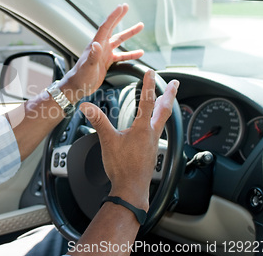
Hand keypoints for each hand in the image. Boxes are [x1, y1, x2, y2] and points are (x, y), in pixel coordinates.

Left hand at [59, 4, 143, 102]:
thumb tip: (97, 44)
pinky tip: (139, 53)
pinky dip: (130, 54)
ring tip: (140, 26)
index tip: (121, 7)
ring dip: (129, 33)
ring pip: (118, 41)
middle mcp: (100, 47)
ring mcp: (104, 54)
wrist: (77, 87)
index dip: (113, 16)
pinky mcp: (107, 62)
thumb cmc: (80, 77)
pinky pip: (121, 56)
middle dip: (119, 17)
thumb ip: (93, 56)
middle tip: (126, 6)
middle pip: (112, 28)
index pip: (106, 27)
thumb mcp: (88, 67)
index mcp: (96, 45)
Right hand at [79, 70, 178, 210]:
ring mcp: (153, 143)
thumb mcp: (107, 141)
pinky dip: (158, 121)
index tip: (150, 72)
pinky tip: (152, 126)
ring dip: (165, 107)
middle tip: (175, 84)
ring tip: (165, 100)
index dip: (148, 85)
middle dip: (169, 94)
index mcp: (142, 129)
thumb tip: (87, 106)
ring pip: (162, 120)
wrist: (131, 189)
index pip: (147, 101)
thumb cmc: (122, 167)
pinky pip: (158, 130)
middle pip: (164, 109)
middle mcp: (151, 134)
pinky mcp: (151, 151)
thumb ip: (98, 121)